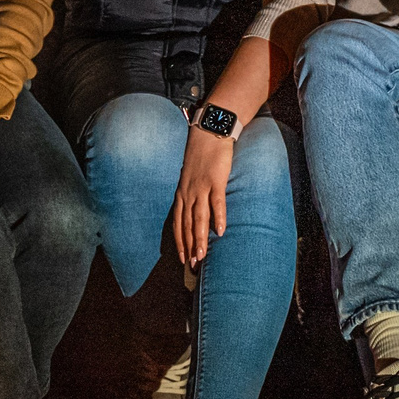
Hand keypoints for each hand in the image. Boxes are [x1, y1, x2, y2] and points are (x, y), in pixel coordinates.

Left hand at [173, 126, 234, 266]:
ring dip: (200, 238)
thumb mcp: (190, 177)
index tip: (182, 259)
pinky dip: (218, 218)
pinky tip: (220, 232)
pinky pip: (217, 202)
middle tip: (191, 265)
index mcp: (181, 193)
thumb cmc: (201, 155)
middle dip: (189, 246)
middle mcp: (188, 193)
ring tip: (202, 256)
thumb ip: (191, 194)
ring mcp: (202, 187)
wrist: (208, 133)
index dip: (180, 242)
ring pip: (199, 217)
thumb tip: (194, 211)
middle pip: (187, 224)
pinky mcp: (216, 180)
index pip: (178, 223)